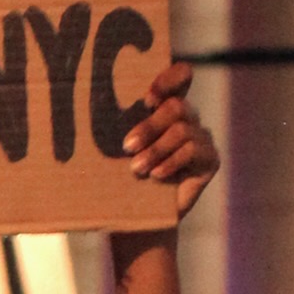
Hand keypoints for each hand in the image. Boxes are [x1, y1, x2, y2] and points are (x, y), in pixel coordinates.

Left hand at [120, 59, 217, 219]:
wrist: (140, 218)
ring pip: (182, 130)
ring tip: (137, 168)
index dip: (169, 79)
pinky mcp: (210, 159)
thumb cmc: (122, 178)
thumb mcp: (117, 149)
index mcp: (166, 107)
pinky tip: (156, 176)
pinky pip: (193, 150)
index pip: (181, 76)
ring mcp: (202, 137)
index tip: (147, 98)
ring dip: (156, 149)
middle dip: (150, 126)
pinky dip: (171, 162)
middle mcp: (188, 118)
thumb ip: (115, 125)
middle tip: (127, 146)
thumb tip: (83, 106)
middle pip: (176, 106)